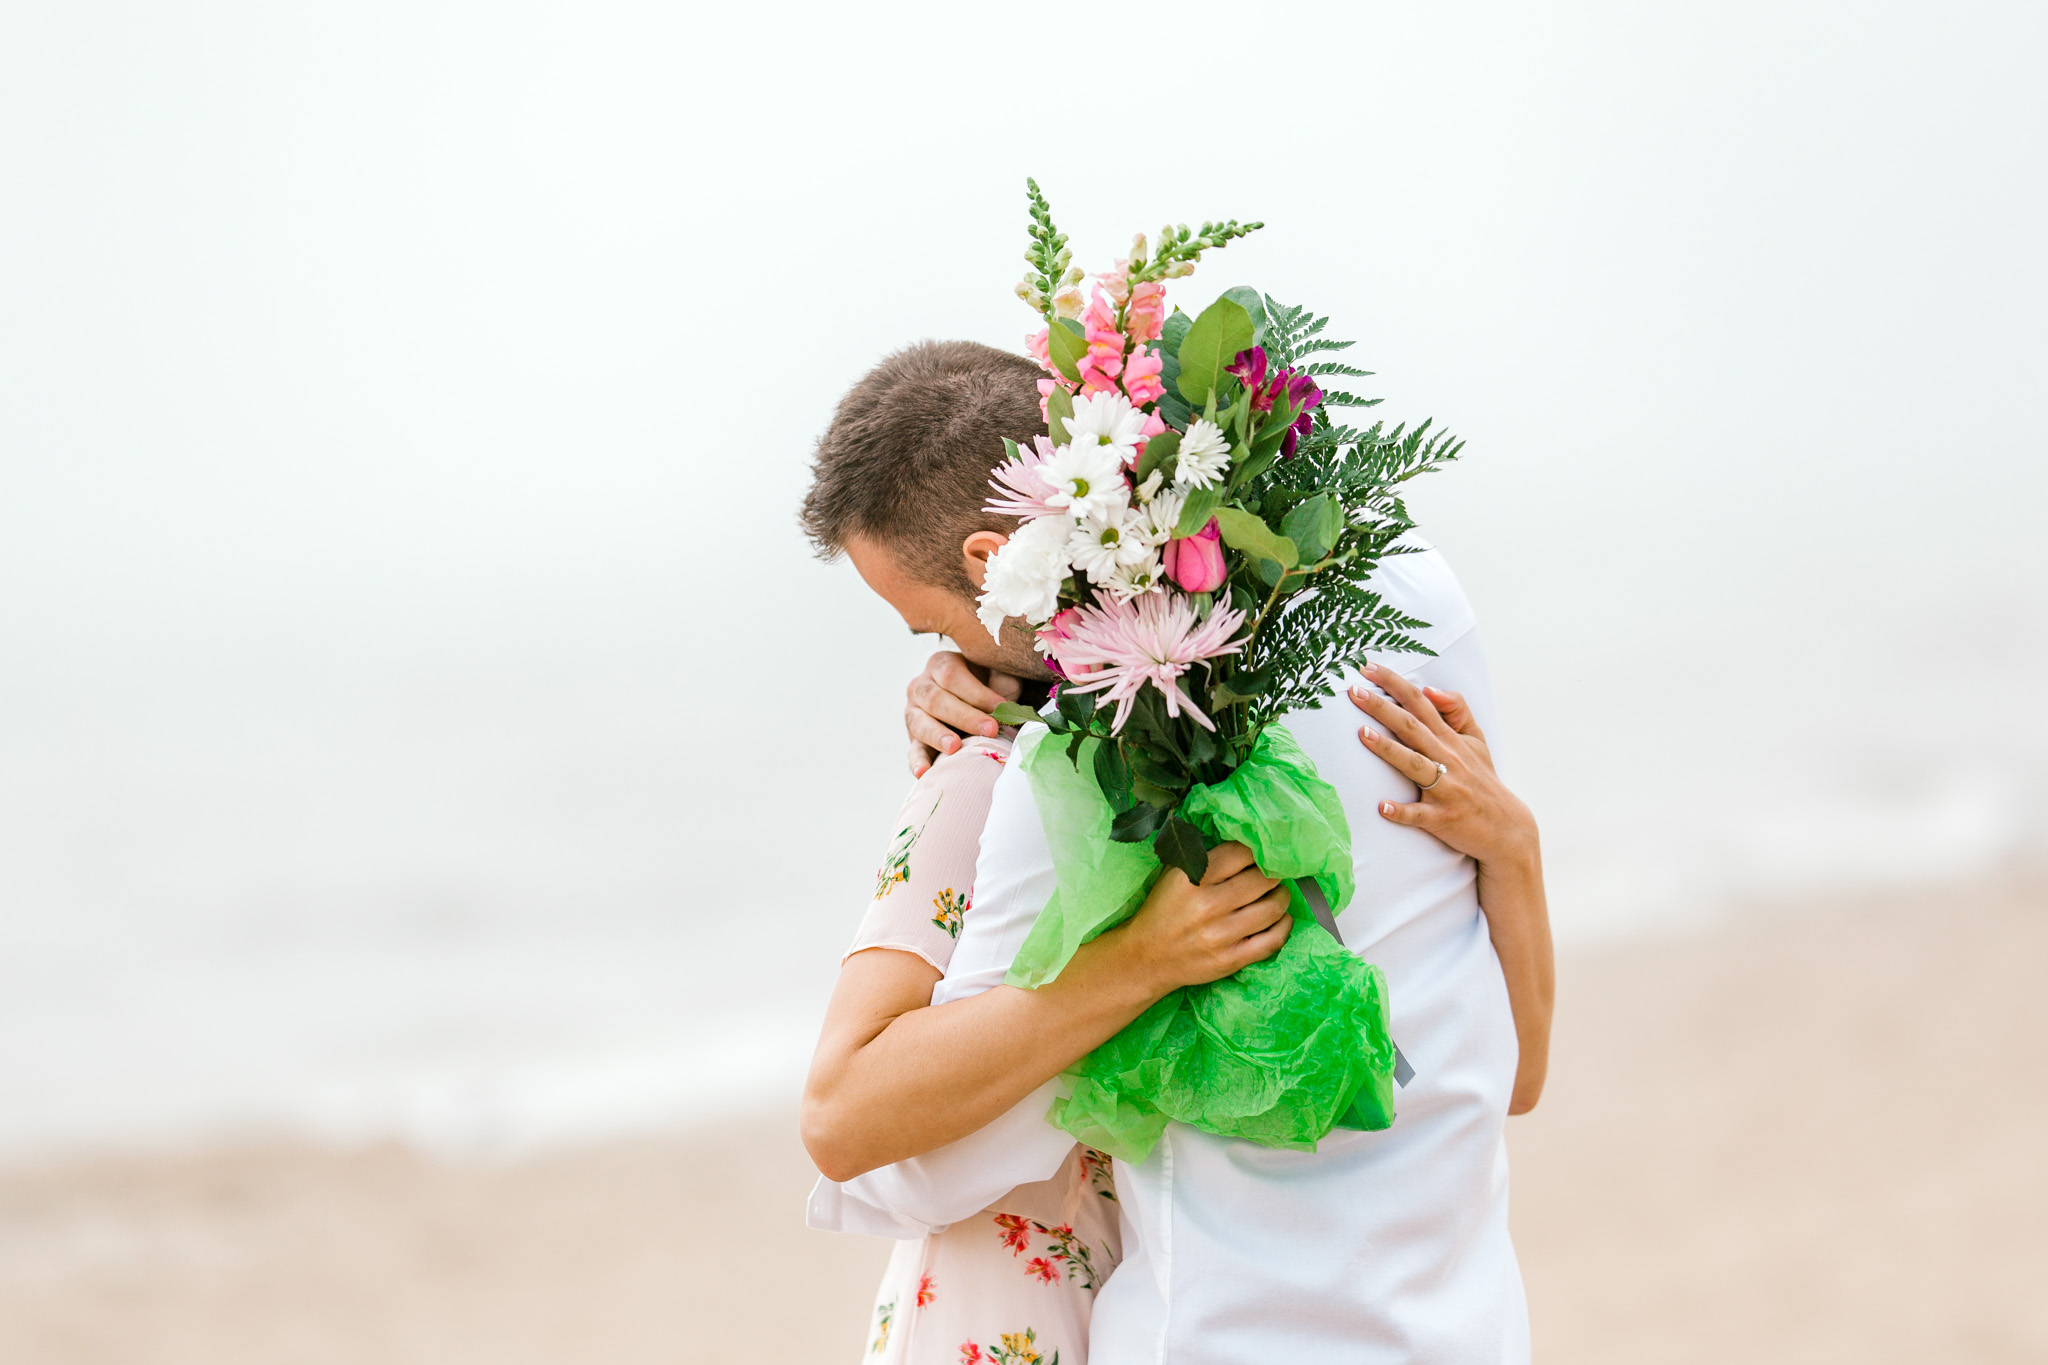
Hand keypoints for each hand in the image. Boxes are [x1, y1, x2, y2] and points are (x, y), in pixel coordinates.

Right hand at [905, 651, 1022, 776]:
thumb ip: (1003, 682)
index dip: (977, 693)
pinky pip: (913, 750)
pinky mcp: (914, 739)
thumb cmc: (988, 686)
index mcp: (940, 664)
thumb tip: (1009, 703)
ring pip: (920, 723)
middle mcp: (921, 686)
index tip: (1001, 708)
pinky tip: (924, 772)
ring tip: (955, 747)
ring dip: (937, 736)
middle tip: (989, 729)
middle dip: (964, 716)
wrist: (972, 703)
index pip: (952, 675)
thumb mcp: (996, 676)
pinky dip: (917, 762)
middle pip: (935, 699)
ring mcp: (913, 713)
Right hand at [1109, 841, 1292, 992]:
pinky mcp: (1231, 960)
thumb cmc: (1164, 910)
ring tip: (1276, 894)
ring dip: (1281, 897)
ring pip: (1273, 908)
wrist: (1147, 957)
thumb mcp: (1175, 874)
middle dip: (1273, 873)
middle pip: (1263, 879)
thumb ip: (1205, 856)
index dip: (1257, 851)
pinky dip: (1283, 925)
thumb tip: (1246, 840)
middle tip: (1272, 874)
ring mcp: (1221, 935)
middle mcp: (1207, 905)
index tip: (1260, 854)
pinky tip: (1279, 918)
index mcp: (1193, 878)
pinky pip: (1273, 940)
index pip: (1242, 853)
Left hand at [1348, 663, 1538, 875]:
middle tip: (1354, 691)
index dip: (1394, 683)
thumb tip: (1429, 689)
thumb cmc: (1482, 780)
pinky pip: (1420, 815)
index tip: (1367, 666)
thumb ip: (1456, 710)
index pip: (1420, 703)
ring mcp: (1445, 789)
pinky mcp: (1442, 818)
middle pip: (1411, 727)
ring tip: (1362, 735)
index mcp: (1450, 739)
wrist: (1506, 828)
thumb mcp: (1476, 740)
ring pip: (1414, 765)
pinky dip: (1401, 811)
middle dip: (1382, 708)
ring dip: (1388, 750)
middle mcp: (1447, 759)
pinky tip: (1383, 806)